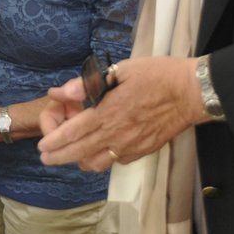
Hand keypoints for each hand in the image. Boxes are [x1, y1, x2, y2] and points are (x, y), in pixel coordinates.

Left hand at [37, 57, 206, 171]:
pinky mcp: (142, 151)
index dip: (54, 142)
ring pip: (97, 163)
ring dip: (80, 161)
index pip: (73, 133)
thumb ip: (88, 84)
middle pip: (79, 153)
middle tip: (47, 158)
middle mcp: (116, 134)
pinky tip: (100, 151)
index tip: (42, 147)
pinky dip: (102, 160)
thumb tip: (61, 91)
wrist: (191, 93)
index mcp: (108, 112)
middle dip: (59, 157)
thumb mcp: (121, 70)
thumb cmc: (157, 76)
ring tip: (72, 155)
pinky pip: (115, 162)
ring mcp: (129, 146)